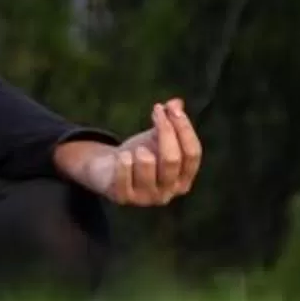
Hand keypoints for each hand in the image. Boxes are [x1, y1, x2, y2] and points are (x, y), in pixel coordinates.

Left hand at [55, 98, 203, 206]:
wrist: (107, 171)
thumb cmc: (138, 154)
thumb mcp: (156, 137)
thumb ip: (169, 121)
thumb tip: (176, 102)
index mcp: (184, 179)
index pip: (192, 154)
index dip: (184, 129)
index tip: (172, 108)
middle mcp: (169, 192)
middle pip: (172, 159)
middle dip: (165, 131)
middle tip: (156, 111)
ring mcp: (146, 198)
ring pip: (148, 166)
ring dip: (142, 150)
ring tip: (137, 147)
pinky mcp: (123, 198)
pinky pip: (124, 176)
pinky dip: (123, 162)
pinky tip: (122, 155)